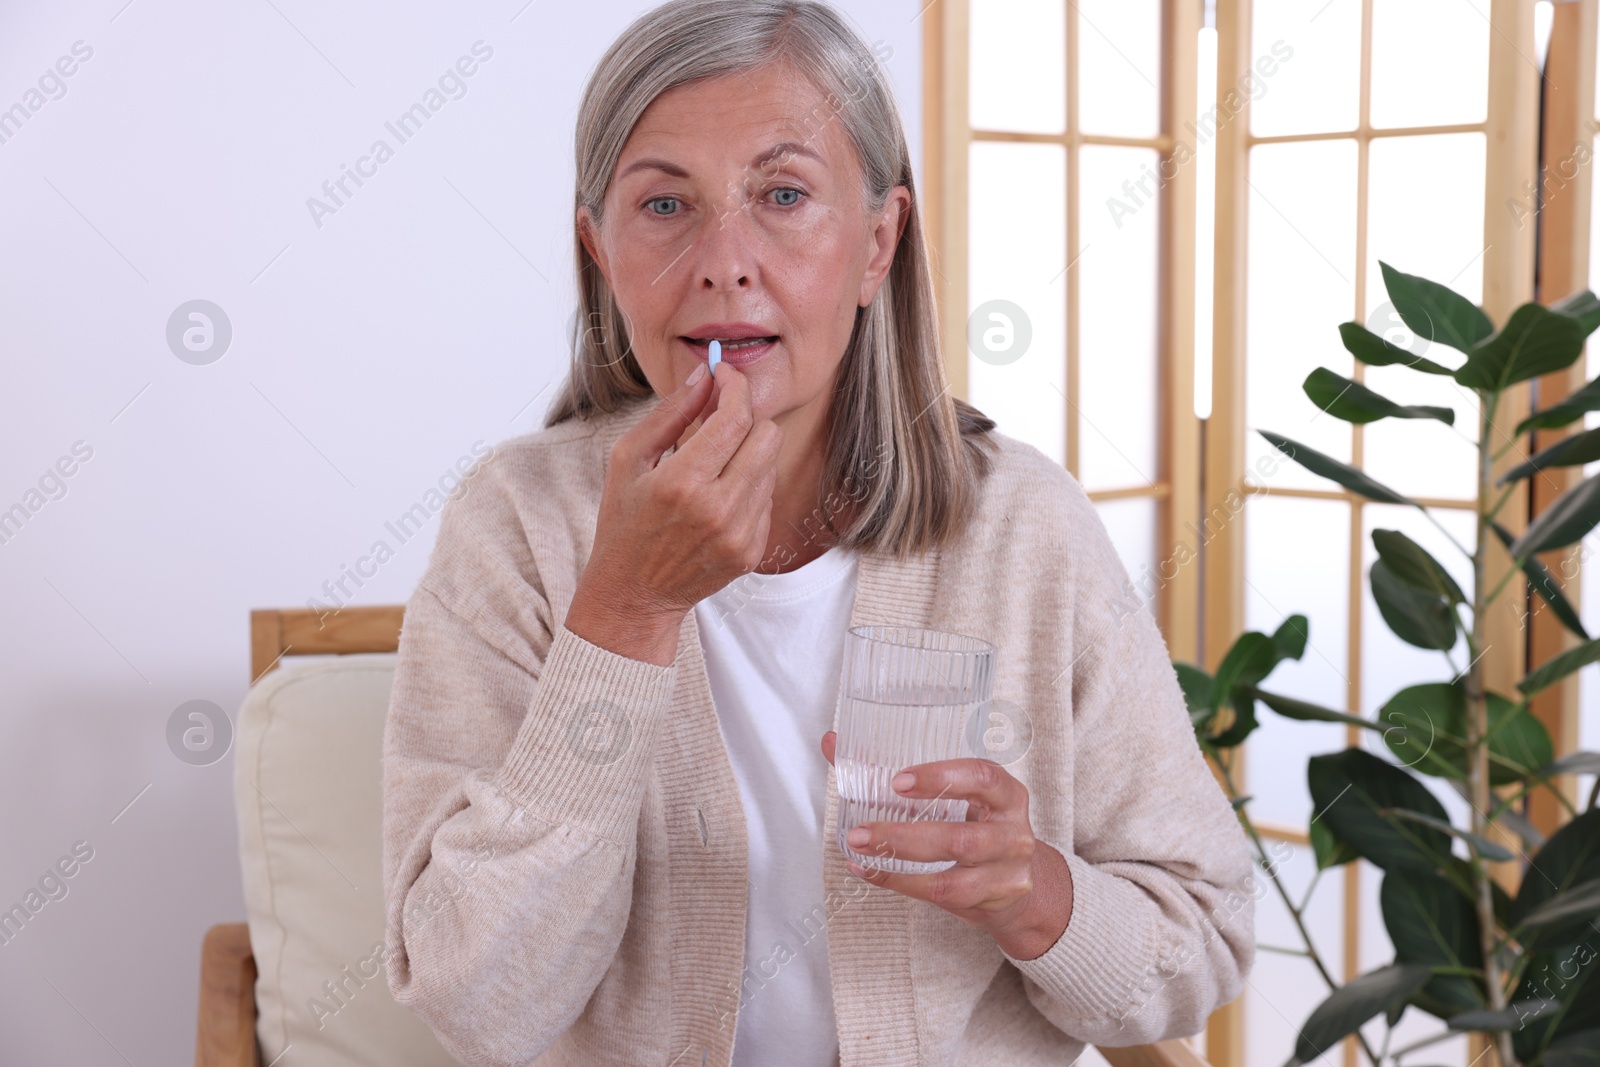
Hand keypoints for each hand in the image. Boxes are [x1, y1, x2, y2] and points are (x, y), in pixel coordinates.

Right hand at [565, 363, 782, 662]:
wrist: (634, 594)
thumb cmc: (623, 522)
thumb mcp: (628, 460)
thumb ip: (670, 413)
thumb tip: (704, 375)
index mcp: (682, 482)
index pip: (735, 418)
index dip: (735, 386)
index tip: (725, 375)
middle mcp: (718, 509)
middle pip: (767, 436)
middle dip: (747, 416)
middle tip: (721, 417)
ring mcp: (740, 534)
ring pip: (771, 464)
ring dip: (747, 451)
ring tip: (712, 463)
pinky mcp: (752, 550)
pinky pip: (767, 497)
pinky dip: (748, 485)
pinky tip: (717, 495)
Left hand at [819, 731, 1073, 960]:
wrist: (1020, 885)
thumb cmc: (978, 827)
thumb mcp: (959, 797)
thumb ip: (902, 772)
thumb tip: (833, 742)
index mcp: (1006, 795)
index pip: (983, 778)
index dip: (942, 777)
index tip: (898, 781)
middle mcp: (1012, 833)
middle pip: (961, 837)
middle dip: (905, 835)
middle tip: (861, 829)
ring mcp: (1006, 872)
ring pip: (952, 874)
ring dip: (899, 863)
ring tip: (860, 849)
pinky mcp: (992, 901)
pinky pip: (941, 895)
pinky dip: (899, 882)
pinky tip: (870, 871)